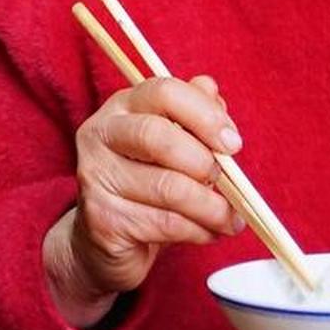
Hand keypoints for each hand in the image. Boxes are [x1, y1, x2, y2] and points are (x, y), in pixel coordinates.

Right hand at [44, 75, 243, 327]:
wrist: (105, 239)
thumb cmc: (147, 185)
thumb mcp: (174, 145)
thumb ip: (193, 116)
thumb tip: (212, 89)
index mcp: (122, 106)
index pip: (164, 92)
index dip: (205, 115)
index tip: (233, 144)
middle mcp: (100, 134)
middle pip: (158, 137)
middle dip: (204, 163)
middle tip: (230, 185)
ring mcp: (96, 177)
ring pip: (167, 188)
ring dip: (211, 207)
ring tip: (230, 219)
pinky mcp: (102, 219)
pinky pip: (164, 223)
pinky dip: (198, 230)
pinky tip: (209, 232)